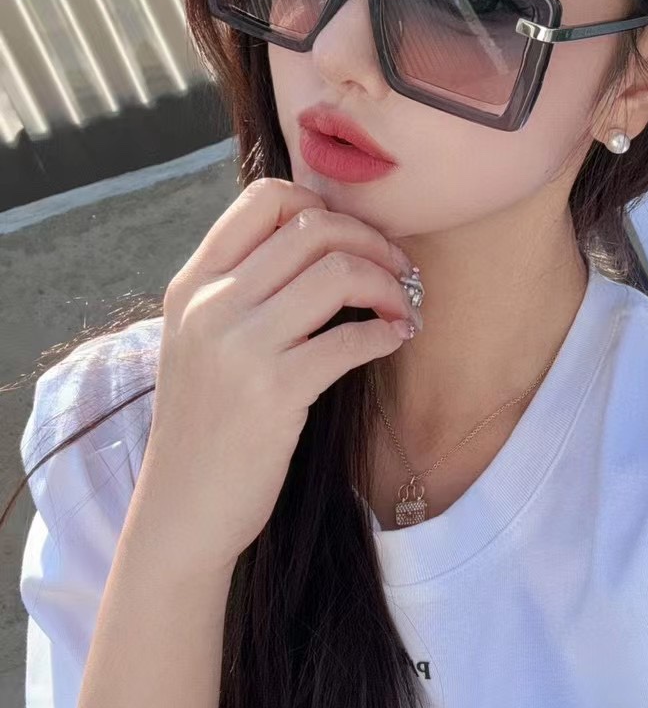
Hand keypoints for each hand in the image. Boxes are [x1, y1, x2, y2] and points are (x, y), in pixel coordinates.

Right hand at [131, 177, 418, 576]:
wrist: (183, 508)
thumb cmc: (208, 422)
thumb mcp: (201, 339)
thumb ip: (241, 288)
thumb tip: (318, 238)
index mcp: (193, 284)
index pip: (264, 199)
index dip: (322, 204)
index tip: (353, 238)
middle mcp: (211, 305)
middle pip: (313, 227)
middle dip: (372, 241)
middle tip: (399, 270)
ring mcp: (240, 347)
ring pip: (339, 272)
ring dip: (389, 284)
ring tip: (403, 308)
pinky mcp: (275, 392)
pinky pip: (352, 338)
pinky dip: (386, 333)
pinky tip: (395, 340)